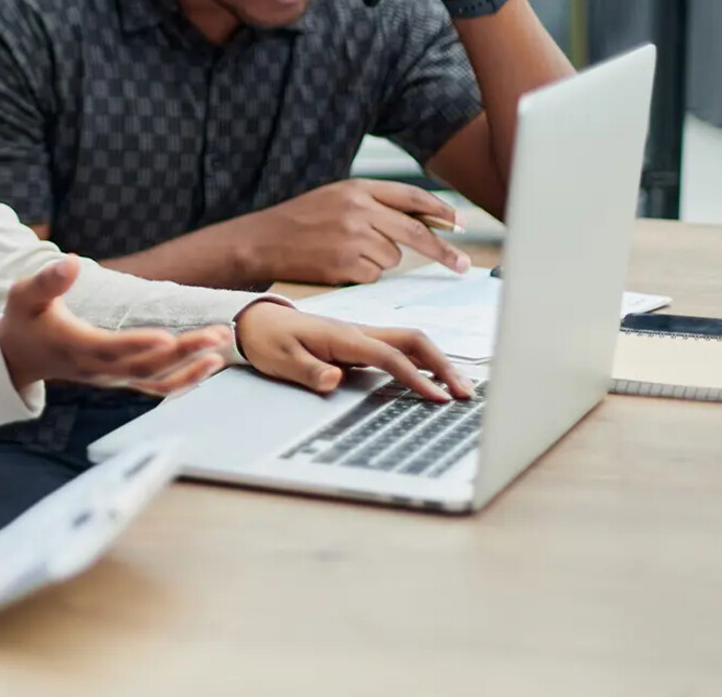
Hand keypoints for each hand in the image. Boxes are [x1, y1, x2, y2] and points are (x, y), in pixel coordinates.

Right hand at [0, 256, 230, 393]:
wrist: (20, 355)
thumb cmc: (25, 318)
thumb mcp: (25, 294)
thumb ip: (48, 280)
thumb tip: (72, 261)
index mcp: (73, 346)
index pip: (110, 349)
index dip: (138, 345)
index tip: (167, 337)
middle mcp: (96, 368)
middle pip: (144, 366)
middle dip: (183, 353)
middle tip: (216, 335)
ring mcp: (110, 378)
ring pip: (154, 381)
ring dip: (191, 368)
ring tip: (222, 349)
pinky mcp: (119, 380)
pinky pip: (155, 387)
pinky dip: (185, 381)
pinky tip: (209, 365)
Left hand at [233, 301, 474, 401]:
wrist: (256, 321)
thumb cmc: (268, 340)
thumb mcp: (281, 360)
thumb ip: (308, 371)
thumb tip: (335, 380)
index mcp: (343, 336)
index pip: (389, 356)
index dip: (416, 378)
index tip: (436, 399)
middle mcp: (359, 331)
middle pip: (413, 340)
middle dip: (443, 364)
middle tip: (465, 392)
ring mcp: (362, 335)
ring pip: (411, 342)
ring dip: (438, 362)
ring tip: (460, 388)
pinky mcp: (361, 342)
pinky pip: (400, 348)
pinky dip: (423, 361)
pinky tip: (434, 378)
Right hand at [234, 179, 470, 285]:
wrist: (260, 241)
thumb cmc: (299, 221)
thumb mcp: (336, 198)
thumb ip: (374, 204)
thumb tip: (421, 221)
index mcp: (357, 188)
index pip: (412, 197)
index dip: (441, 211)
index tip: (460, 224)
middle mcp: (358, 211)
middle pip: (415, 232)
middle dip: (443, 250)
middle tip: (463, 264)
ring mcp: (352, 238)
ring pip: (393, 258)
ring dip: (380, 261)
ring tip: (347, 253)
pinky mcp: (345, 264)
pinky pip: (373, 275)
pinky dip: (362, 274)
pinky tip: (338, 264)